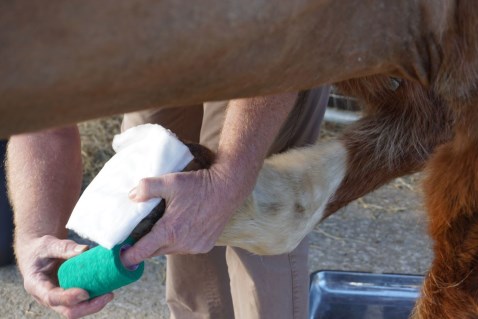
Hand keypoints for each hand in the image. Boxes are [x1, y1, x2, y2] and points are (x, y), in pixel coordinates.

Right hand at [15, 235, 113, 318]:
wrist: (37, 255)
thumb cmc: (41, 250)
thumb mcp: (48, 244)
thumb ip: (64, 247)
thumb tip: (84, 250)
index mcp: (36, 285)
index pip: (51, 297)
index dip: (68, 298)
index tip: (85, 293)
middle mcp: (46, 297)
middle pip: (67, 310)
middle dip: (88, 307)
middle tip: (107, 295)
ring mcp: (58, 299)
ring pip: (76, 310)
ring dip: (94, 305)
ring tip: (109, 294)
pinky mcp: (68, 296)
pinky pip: (81, 303)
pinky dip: (94, 300)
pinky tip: (106, 290)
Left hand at [122, 164, 245, 264]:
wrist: (227, 188)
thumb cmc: (199, 185)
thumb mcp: (170, 181)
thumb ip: (147, 188)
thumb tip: (132, 196)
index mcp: (170, 231)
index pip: (141, 252)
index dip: (127, 257)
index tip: (118, 257)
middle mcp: (182, 244)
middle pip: (154, 252)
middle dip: (144, 247)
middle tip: (136, 236)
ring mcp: (194, 247)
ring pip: (170, 250)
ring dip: (163, 242)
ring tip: (161, 227)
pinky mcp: (205, 246)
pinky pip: (185, 248)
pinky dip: (179, 241)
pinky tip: (181, 227)